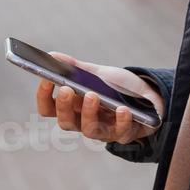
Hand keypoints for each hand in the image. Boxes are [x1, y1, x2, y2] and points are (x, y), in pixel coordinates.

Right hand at [34, 52, 161, 144]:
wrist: (146, 95)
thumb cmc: (115, 87)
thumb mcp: (95, 74)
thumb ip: (74, 68)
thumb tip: (52, 56)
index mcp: (73, 106)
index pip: (49, 108)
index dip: (43, 96)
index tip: (46, 79)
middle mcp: (84, 121)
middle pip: (66, 122)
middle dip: (64, 107)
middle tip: (66, 89)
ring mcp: (104, 129)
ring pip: (90, 130)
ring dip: (89, 112)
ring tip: (93, 95)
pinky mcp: (124, 133)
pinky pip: (121, 132)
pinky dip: (121, 120)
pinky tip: (123, 109)